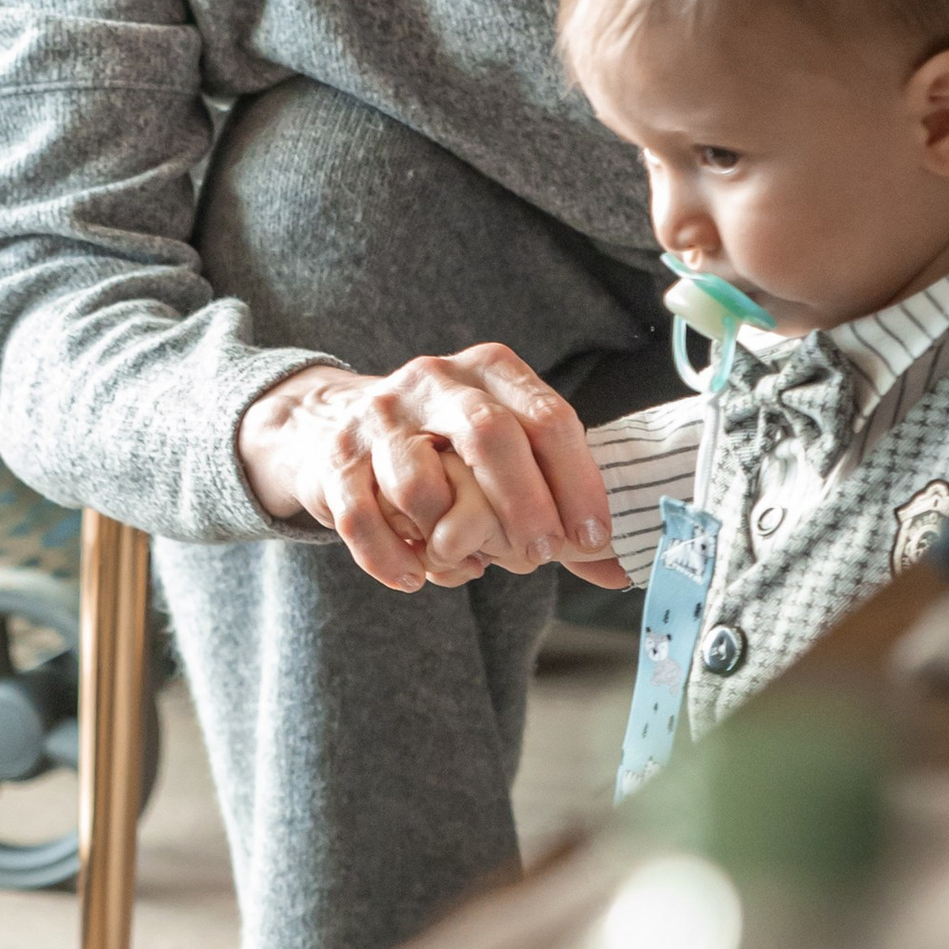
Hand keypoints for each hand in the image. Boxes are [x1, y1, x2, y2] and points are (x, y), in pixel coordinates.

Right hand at [235, 347, 630, 595]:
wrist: (328, 423)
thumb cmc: (439, 446)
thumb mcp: (501, 452)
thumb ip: (557, 504)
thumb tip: (621, 568)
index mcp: (488, 371)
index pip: (547, 417)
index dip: (578, 481)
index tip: (593, 537)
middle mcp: (433, 381)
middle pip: (489, 435)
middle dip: (523, 504)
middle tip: (540, 555)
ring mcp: (377, 418)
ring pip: (419, 484)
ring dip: (447, 539)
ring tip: (463, 564)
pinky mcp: (333, 460)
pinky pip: (362, 519)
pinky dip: (393, 559)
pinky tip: (415, 578)